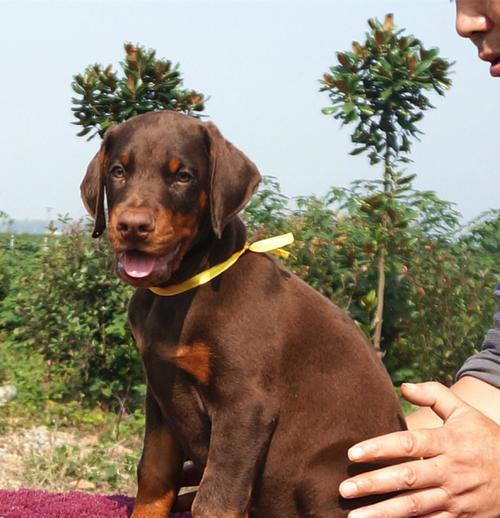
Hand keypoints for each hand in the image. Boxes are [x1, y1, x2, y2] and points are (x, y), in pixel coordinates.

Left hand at [339, 382, 499, 516]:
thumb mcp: (464, 412)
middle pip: (407, 478)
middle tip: (345, 488)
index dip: (379, 448)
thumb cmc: (485, 438)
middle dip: (374, 484)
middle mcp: (449, 470)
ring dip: (384, 513)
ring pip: (416, 507)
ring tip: (355, 516)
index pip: (408, 444)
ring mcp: (455, 497)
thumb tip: (403, 386)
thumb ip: (434, 395)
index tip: (353, 454)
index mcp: (448, 441)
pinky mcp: (461, 517)